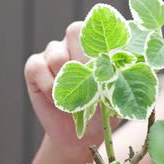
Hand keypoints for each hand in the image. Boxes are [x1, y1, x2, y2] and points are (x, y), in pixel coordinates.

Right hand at [24, 22, 120, 152]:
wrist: (81, 134)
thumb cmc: (104, 111)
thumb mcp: (116, 93)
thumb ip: (119, 75)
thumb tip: (127, 62)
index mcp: (99, 45)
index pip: (99, 29)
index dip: (101, 46)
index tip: (105, 69)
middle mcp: (76, 42)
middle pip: (74, 31)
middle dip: (82, 59)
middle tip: (89, 84)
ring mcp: (54, 52)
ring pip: (56, 53)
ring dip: (66, 80)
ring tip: (74, 99)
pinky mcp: (35, 66)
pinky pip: (37, 66)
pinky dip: (47, 86)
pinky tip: (56, 99)